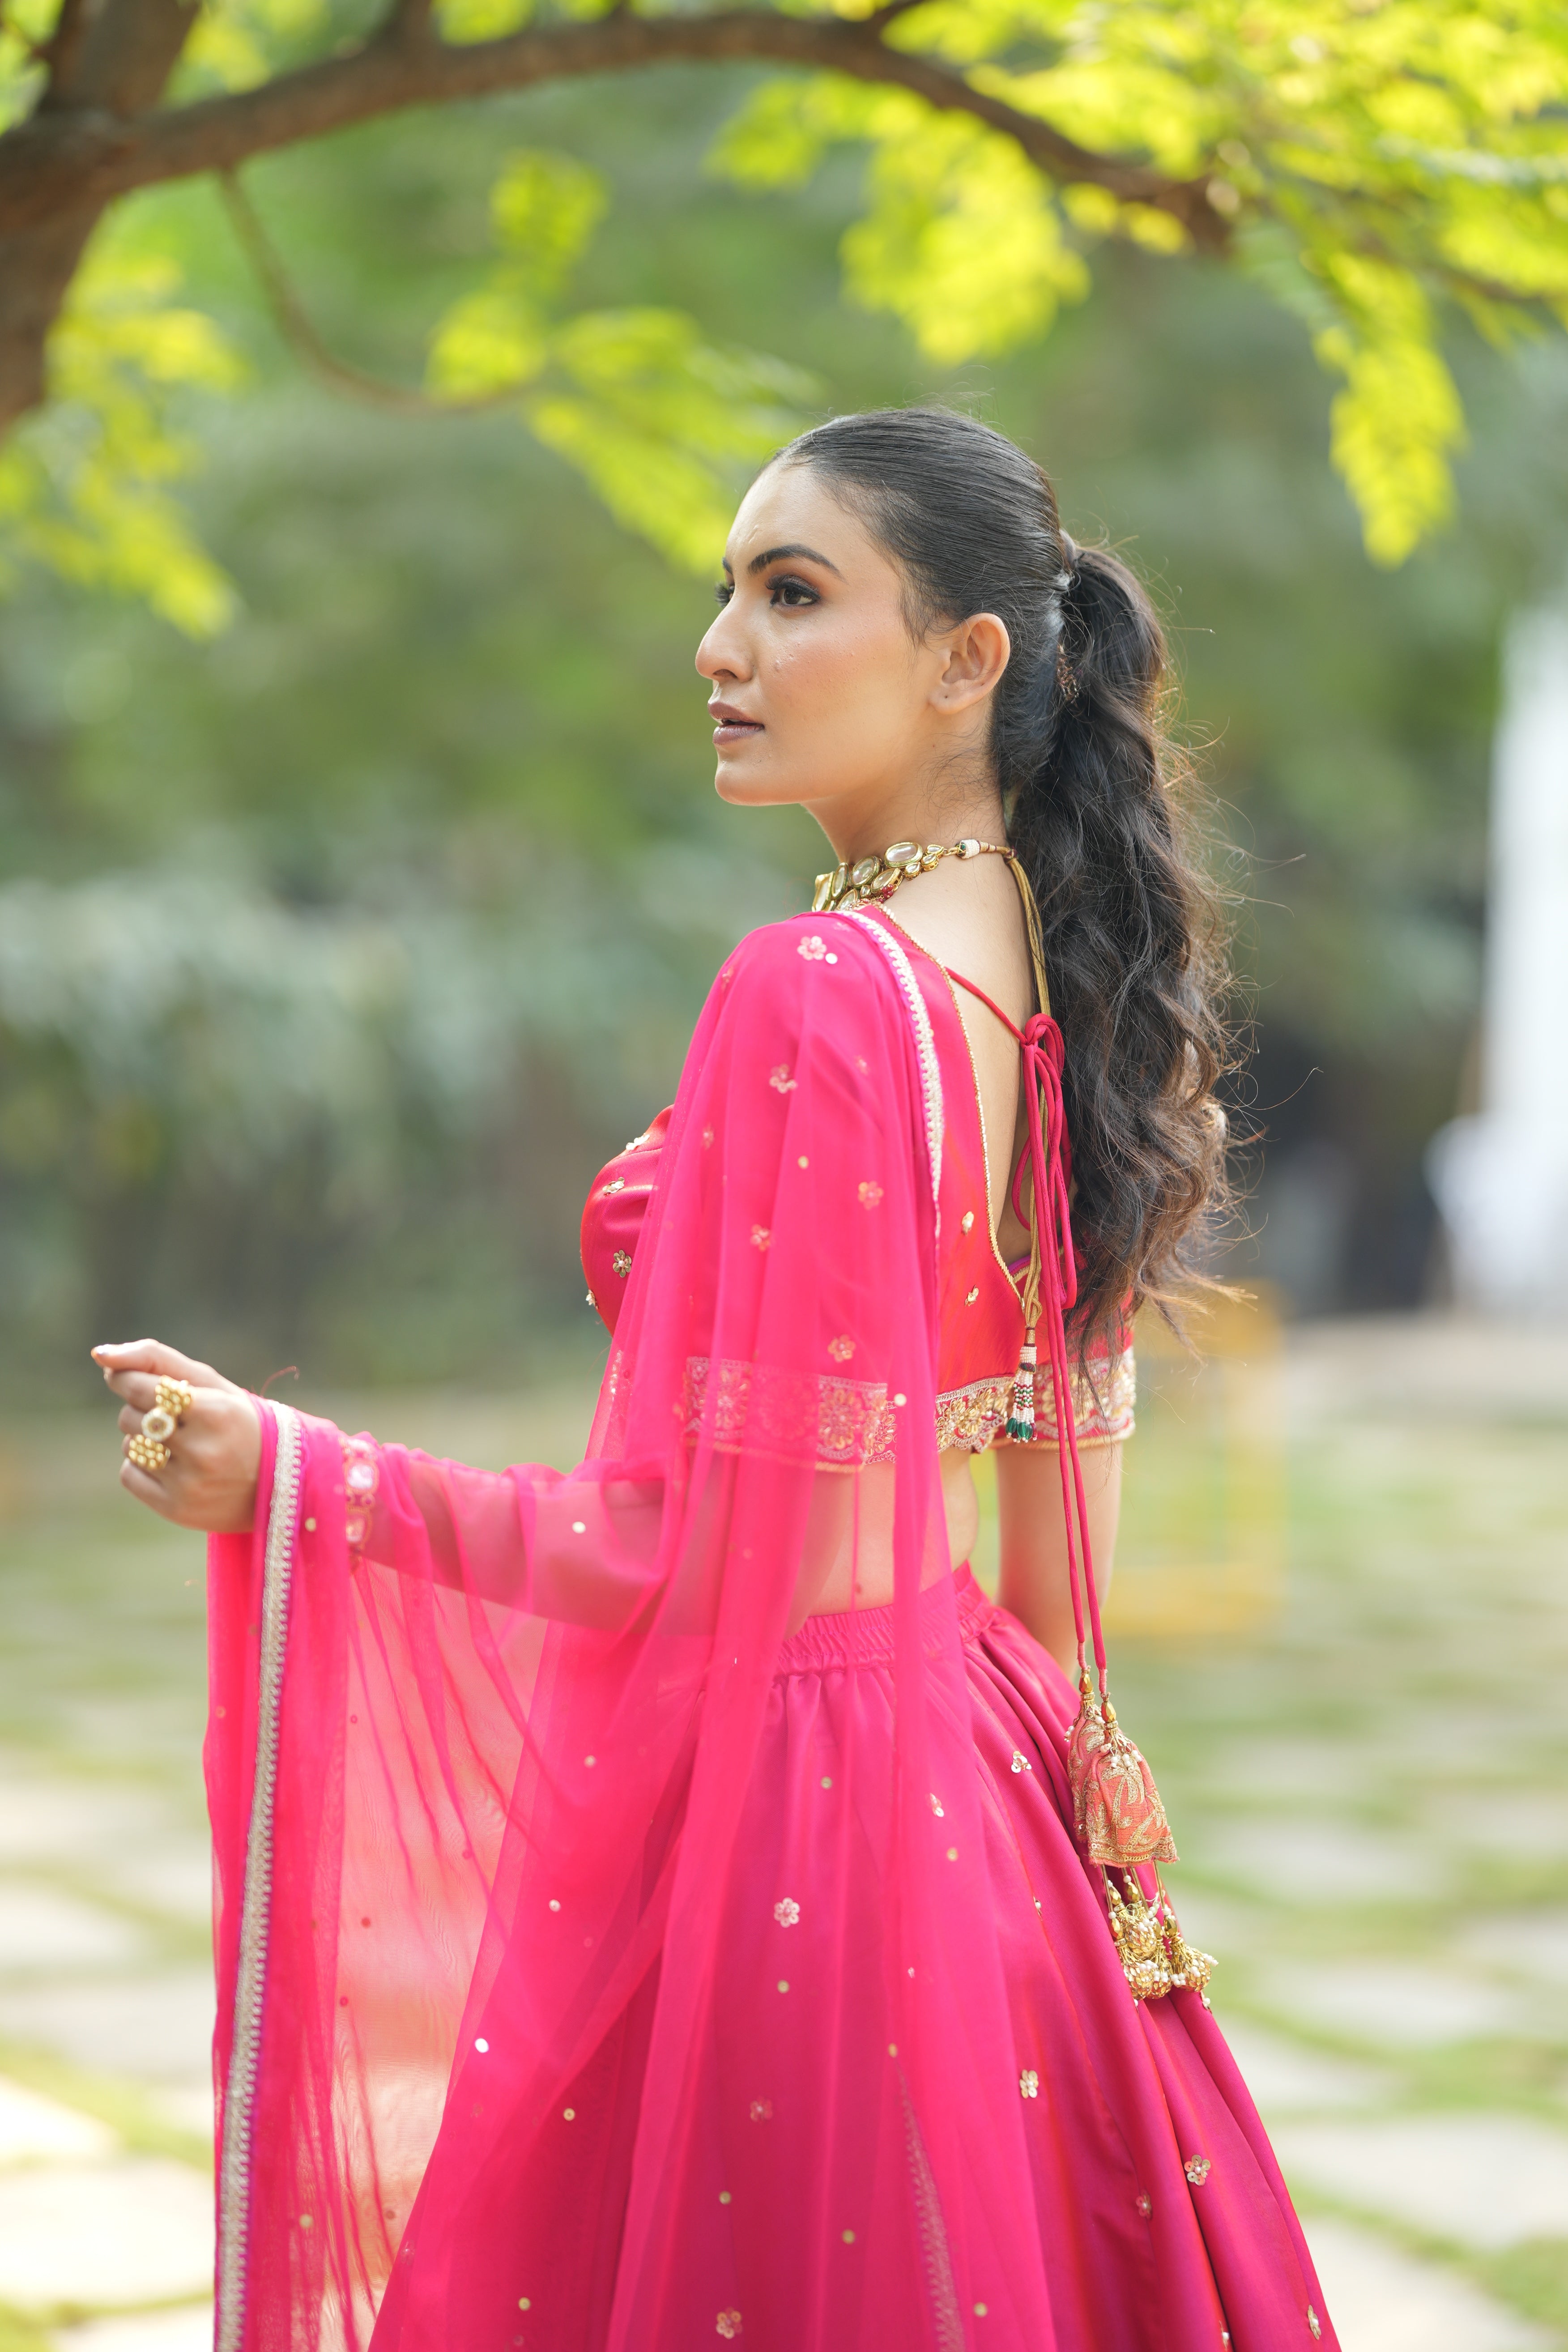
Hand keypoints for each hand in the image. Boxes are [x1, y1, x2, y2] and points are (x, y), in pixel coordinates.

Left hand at [92, 1339, 262, 1534]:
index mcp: (214, 1411)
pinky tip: (174, 1468)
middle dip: (143, 1411)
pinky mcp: (176, 1508)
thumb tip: (100, 1355)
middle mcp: (201, 1449)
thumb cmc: (236, 1421)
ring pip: (130, 1446)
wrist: (276, 1482)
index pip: (139, 1387)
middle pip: (129, 1417)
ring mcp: (188, 1483)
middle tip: (177, 1418)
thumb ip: (155, 1359)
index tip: (128, 1379)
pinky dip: (142, 1468)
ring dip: (144, 1440)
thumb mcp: (210, 1383)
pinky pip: (129, 1475)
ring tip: (181, 1446)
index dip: (125, 1380)